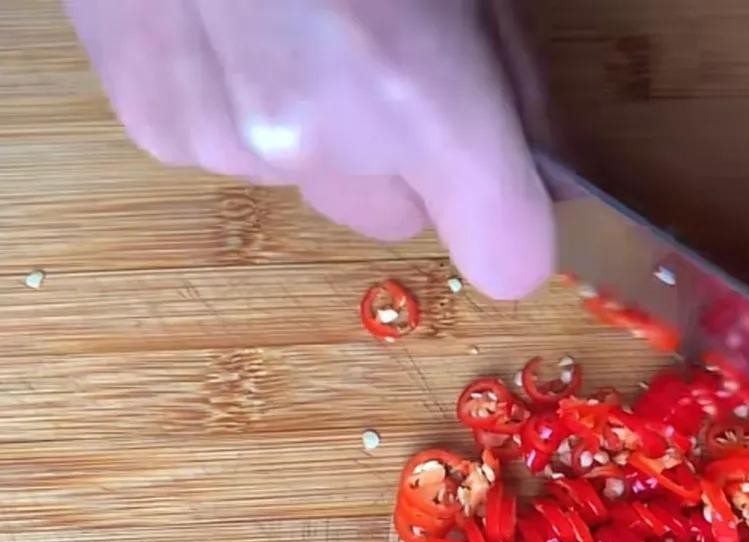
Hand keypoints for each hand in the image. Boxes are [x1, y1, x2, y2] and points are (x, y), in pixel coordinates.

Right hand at [65, 0, 554, 298]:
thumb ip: (514, 85)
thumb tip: (539, 169)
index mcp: (420, 98)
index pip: (505, 259)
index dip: (516, 232)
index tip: (515, 207)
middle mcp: (320, 142)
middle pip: (399, 218)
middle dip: (408, 165)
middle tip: (387, 62)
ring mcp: (227, 143)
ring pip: (316, 183)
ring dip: (321, 130)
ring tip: (296, 20)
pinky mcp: (158, 130)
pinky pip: (240, 156)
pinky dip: (247, 111)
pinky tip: (233, 28)